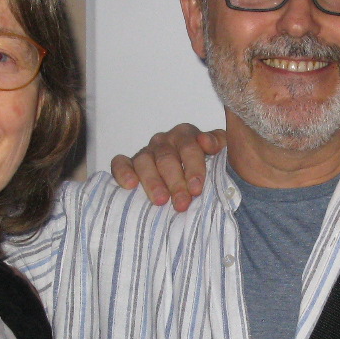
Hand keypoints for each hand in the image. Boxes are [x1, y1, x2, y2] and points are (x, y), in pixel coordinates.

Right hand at [109, 125, 226, 211]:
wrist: (188, 178)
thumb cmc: (205, 166)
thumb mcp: (219, 152)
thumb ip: (218, 143)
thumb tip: (209, 143)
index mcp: (186, 135)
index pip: (189, 147)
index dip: (193, 167)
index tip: (197, 188)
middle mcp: (164, 141)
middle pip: (167, 158)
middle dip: (175, 182)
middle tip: (182, 203)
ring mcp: (146, 152)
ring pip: (144, 161)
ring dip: (152, 182)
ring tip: (160, 201)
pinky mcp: (129, 164)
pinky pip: (120, 163)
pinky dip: (123, 172)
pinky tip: (130, 185)